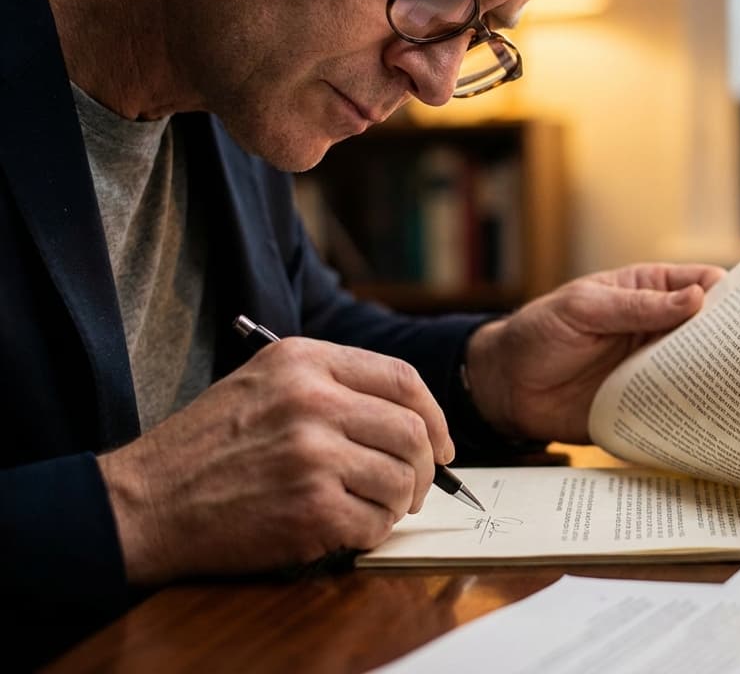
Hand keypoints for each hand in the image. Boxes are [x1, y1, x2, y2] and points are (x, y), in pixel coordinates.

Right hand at [95, 338, 453, 584]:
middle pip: (412, 432)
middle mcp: (312, 400)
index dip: (434, 416)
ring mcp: (312, 454)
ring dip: (397, 504)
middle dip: (425, 468)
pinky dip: (371, 533)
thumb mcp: (262, 382)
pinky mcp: (310, 507)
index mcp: (303, 361)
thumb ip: (330, 383)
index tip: (440, 444)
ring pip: (401, 479)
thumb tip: (409, 415)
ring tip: (371, 508)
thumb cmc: (206, 447)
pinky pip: (375, 523)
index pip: (402, 379)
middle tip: (413, 489)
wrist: (145, 502)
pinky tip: (345, 529)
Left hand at [466, 263, 724, 443]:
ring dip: (723, 380)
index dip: (733, 294)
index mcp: (651, 292)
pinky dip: (698, 415)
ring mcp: (656, 369)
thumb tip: (697, 298)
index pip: (705, 285)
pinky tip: (718, 422)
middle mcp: (661, 329)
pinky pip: (680, 409)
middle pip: (713, 332)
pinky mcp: (647, 406)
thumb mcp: (584, 308)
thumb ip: (636, 306)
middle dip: (738, 341)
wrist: (506, 388)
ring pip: (703, 372)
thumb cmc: (540, 332)